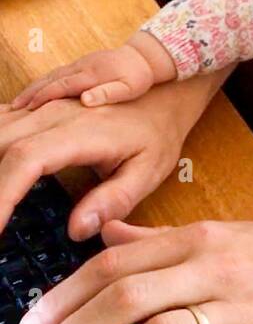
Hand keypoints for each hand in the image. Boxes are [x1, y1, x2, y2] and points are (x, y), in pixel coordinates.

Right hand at [0, 78, 210, 239]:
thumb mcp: (149, 172)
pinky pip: (3, 119)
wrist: (164, 93)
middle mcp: (56, 113)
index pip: (26, 160)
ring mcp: (45, 105)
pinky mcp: (40, 104)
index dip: (2, 195)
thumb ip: (114, 201)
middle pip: (1, 144)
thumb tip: (77, 230)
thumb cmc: (158, 135)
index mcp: (82, 133)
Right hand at [9, 32, 172, 111]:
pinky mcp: (82, 65)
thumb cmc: (141, 77)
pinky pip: (56, 74)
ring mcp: (80, 64)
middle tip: (11, 110)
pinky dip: (41, 84)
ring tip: (16, 105)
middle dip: (29, 95)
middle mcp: (81, 67)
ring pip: (50, 76)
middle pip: (49, 81)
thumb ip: (108, 93)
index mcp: (91, 75)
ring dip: (32, 89)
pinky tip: (35, 94)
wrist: (148, 57)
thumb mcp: (130, 89)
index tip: (26, 109)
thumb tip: (85, 101)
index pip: (60, 87)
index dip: (42, 98)